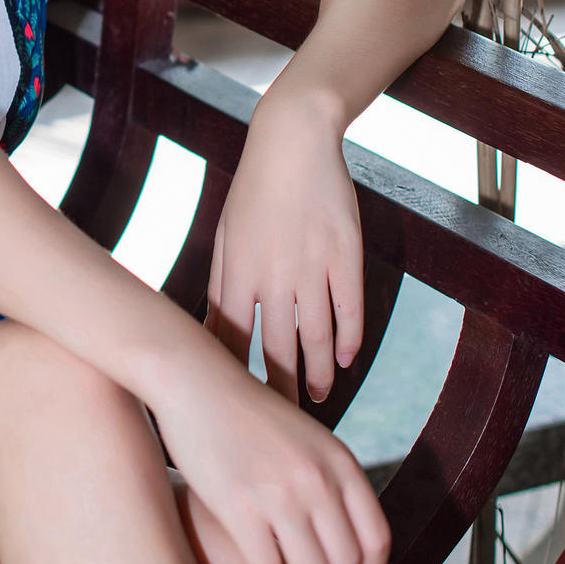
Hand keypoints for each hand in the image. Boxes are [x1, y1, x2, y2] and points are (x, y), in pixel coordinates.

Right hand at [152, 348, 390, 563]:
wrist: (196, 383)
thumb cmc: (248, 415)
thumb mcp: (307, 439)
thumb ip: (331, 481)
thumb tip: (350, 544)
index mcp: (340, 462)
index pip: (376, 539)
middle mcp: (317, 479)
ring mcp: (279, 494)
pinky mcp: (238, 506)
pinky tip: (251, 552)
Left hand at [206, 89, 364, 405]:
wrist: (292, 141)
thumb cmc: (253, 193)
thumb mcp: (226, 236)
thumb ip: (224, 285)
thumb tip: (216, 335)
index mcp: (235, 269)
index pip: (230, 338)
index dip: (233, 376)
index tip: (233, 405)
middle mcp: (271, 273)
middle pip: (273, 347)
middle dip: (277, 388)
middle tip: (281, 422)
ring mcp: (310, 264)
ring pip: (313, 334)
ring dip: (316, 371)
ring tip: (318, 397)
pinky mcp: (344, 253)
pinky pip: (348, 306)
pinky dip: (348, 337)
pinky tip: (346, 359)